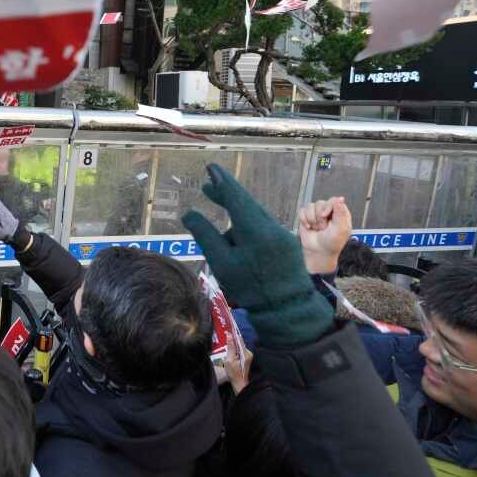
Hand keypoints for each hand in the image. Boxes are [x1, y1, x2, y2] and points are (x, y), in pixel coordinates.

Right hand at [182, 164, 332, 347]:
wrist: (287, 309)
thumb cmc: (250, 287)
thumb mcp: (222, 262)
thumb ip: (205, 234)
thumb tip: (189, 214)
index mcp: (255, 228)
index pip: (236, 196)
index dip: (221, 181)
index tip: (211, 167)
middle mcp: (271, 225)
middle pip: (245, 203)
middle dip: (226, 196)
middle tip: (207, 188)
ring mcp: (281, 234)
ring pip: (253, 217)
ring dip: (236, 217)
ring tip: (222, 236)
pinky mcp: (286, 243)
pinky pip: (263, 228)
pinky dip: (247, 229)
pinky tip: (239, 245)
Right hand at [224, 336, 252, 394]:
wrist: (239, 383)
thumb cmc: (234, 372)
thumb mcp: (230, 359)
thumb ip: (230, 347)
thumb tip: (229, 335)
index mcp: (245, 352)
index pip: (239, 340)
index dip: (233, 334)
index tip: (228, 328)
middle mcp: (248, 353)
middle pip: (239, 343)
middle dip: (232, 339)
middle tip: (224, 333)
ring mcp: (247, 356)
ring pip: (239, 347)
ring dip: (232, 344)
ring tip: (225, 340)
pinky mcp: (245, 359)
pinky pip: (239, 351)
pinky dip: (234, 349)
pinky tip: (228, 349)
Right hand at [298, 197, 351, 274]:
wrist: (318, 252)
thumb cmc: (332, 243)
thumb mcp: (340, 229)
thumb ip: (340, 213)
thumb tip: (340, 198)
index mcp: (340, 213)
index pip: (334, 201)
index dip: (328, 207)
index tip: (325, 215)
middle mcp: (329, 212)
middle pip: (321, 203)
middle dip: (319, 217)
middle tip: (323, 227)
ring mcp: (317, 214)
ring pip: (311, 206)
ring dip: (312, 219)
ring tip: (317, 228)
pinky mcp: (307, 217)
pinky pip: (302, 211)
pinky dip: (304, 219)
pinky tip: (309, 227)